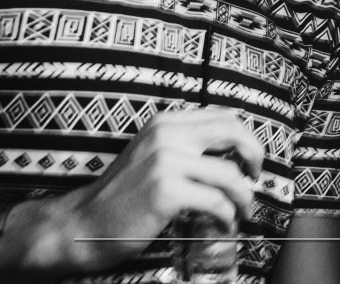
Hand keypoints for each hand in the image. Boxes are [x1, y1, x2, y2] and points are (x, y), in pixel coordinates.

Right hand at [3, 107, 262, 276]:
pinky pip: (216, 201)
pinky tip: (225, 224)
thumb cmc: (123, 195)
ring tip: (242, 211)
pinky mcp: (166, 190)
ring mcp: (165, 161)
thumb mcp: (152, 154)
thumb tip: (235, 150)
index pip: (224, 115)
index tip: (250, 161)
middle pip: (234, 132)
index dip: (246, 138)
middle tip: (256, 179)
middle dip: (256, 156)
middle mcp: (166, 134)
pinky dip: (228, 215)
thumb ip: (185, 144)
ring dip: (244, 197)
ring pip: (229, 174)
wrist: (82, 224)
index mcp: (165, 122)